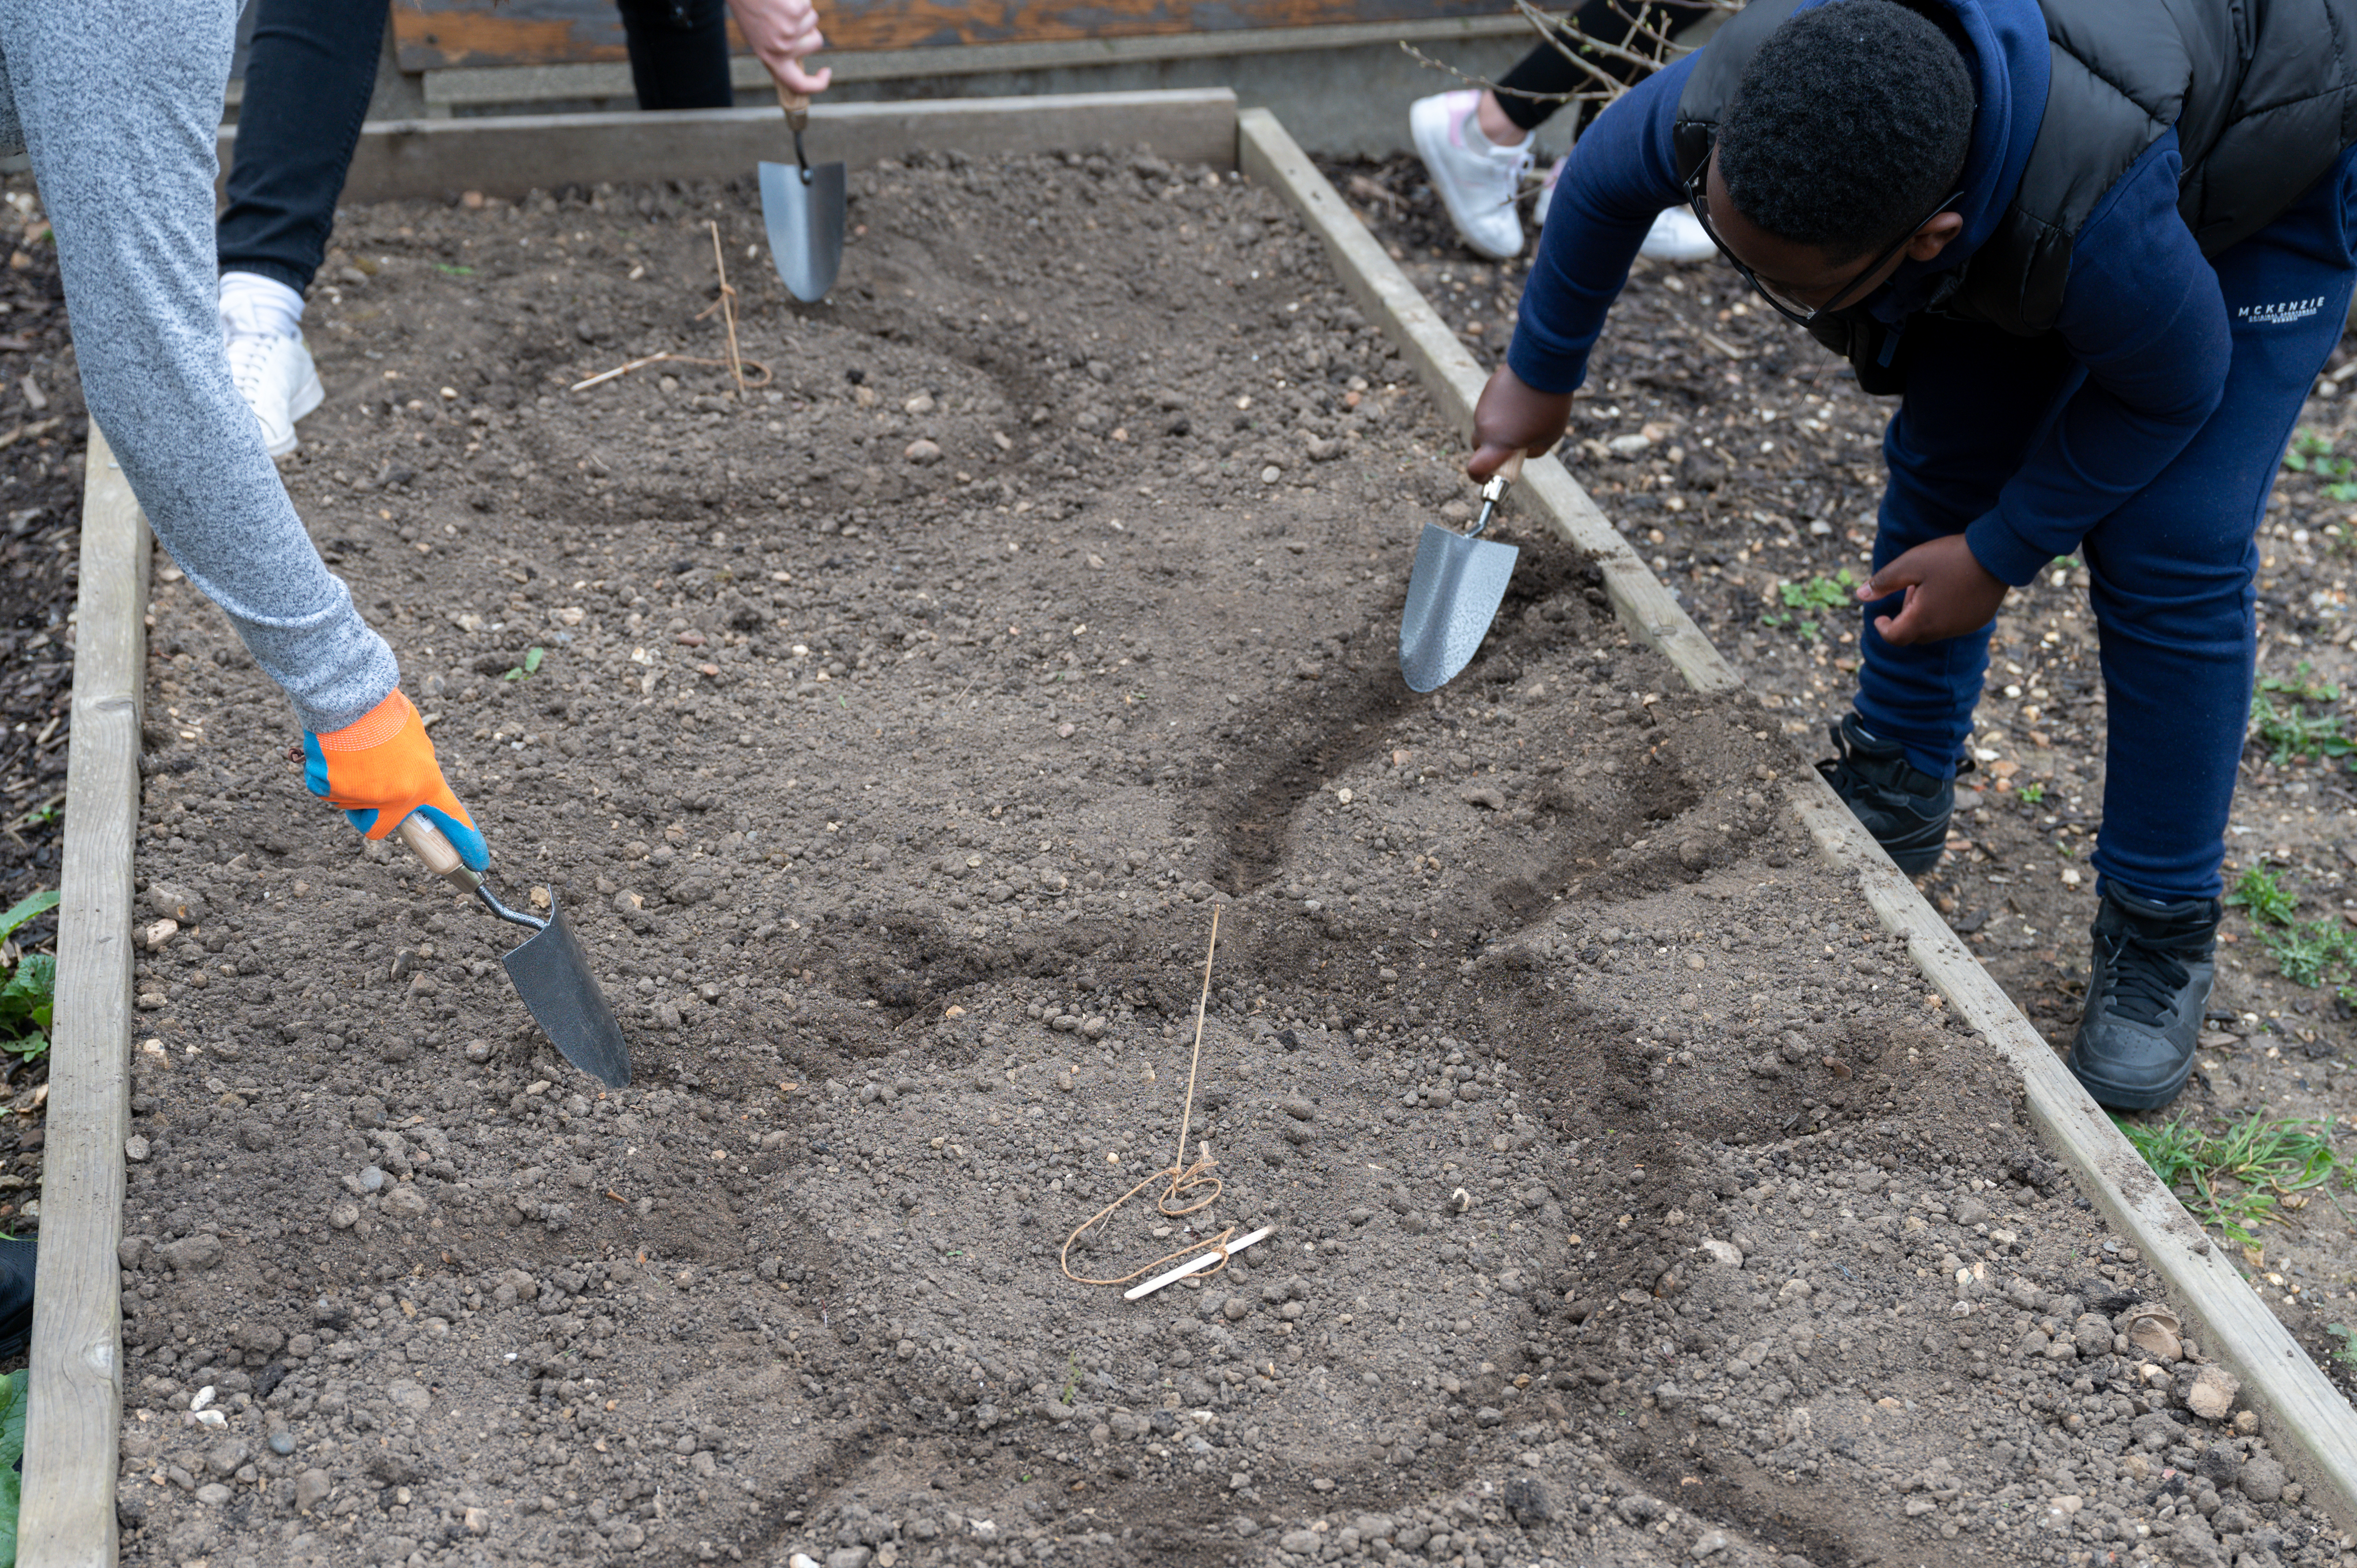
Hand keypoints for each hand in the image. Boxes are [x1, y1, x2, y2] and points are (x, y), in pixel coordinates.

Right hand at [300, 690, 488, 870]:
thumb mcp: (415, 737)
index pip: (451, 817)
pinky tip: (332, 750)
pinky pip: (326, 790)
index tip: (480, 862)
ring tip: (351, 750)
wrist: (348, 695)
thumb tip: (409, 782)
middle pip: (381, 825)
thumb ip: (416, 766)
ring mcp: (364, 797)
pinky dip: (326, 774)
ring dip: (348, 784)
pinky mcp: (332, 790)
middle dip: (373, 811)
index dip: (465, 840)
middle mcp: (398, 796)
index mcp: (426, 781)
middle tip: (366, 781)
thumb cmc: (382, 711)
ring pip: (351, 804)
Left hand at [729, 0, 831, 93]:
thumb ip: (779, 47)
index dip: (818, 83)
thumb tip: (800, 50)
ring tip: (779, 2)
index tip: (826, 71)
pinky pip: (807, 3)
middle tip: (787, 15)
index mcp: (771, 59)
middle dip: (809, 27)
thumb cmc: (747, 8)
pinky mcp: (794, 12)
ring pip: (812, 19)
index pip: (799, 84)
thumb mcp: (759, 35)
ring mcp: (789, 31)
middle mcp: (782, 49)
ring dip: (801, 9)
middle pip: (815, 42)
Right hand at [1468, 362, 1571, 480]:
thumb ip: (1531, 452)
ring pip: (1486, 426)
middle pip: (1479, 447)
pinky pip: (1490, 409)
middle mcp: (1485, 427)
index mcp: (1498, 444)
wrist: (1544, 366)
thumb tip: (1521, 451)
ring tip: (1525, 417)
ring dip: (1498, 429)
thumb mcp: (1549, 438)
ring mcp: (1483, 408)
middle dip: (1491, 450)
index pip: (1475, 469)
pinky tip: (1520, 402)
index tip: (1488, 478)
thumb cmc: (1550, 406)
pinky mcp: (1488, 392)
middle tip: (1513, 446)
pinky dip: (1501, 411)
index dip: (1479, 477)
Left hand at [1857, 534, 2008, 646]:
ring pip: (1935, 629)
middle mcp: (1944, 630)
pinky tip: (1951, 588)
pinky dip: (1944, 613)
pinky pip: (1954, 624)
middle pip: (1914, 634)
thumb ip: (1883, 582)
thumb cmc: (1950, 557)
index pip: (1895, 637)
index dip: (1883, 629)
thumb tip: (1860, 595)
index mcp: (1923, 620)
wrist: (1997, 553)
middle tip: (1911, 589)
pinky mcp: (1979, 620)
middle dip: (1905, 617)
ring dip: (1925, 614)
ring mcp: (1964, 627)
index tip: (1879, 616)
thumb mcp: (1910, 564)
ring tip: (1931, 584)